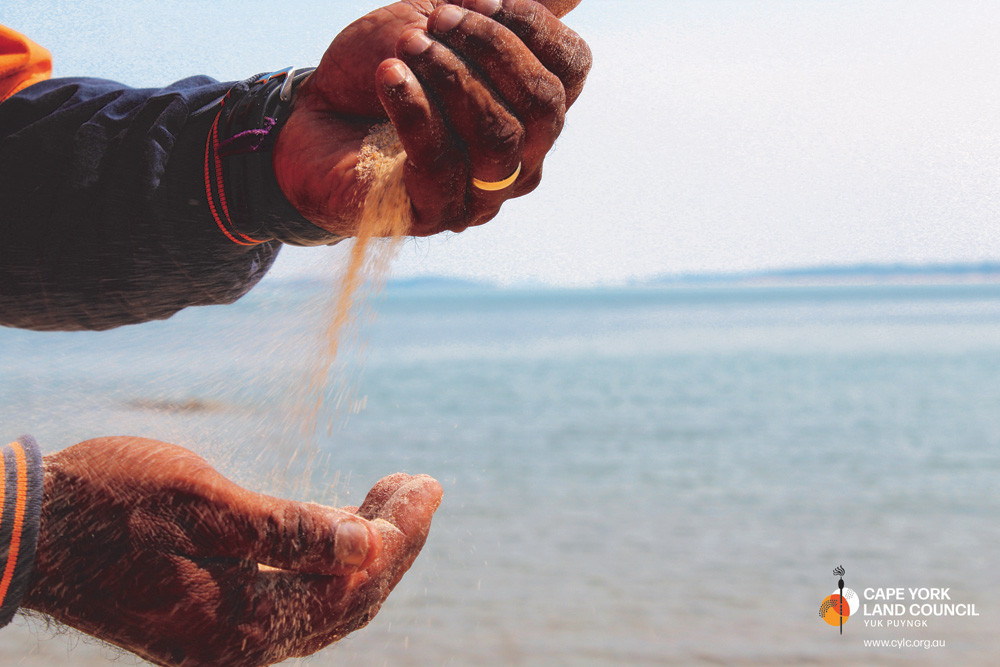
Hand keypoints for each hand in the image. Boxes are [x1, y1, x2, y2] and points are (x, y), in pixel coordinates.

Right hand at [22, 437, 442, 666]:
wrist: (28, 528)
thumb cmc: (101, 502)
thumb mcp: (193, 501)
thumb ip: (282, 529)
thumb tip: (365, 545)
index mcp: (237, 629)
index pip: (352, 589)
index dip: (399, 538)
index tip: (427, 485)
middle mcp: (239, 645)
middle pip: (348, 598)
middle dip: (394, 541)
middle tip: (425, 485)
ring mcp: (227, 633)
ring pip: (326, 595)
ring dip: (366, 546)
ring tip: (399, 493)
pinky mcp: (217, 612)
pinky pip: (296, 591)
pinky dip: (328, 554)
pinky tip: (347, 517)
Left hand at [273, 0, 591, 235]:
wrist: (312, 116)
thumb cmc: (381, 67)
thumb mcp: (436, 19)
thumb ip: (498, 8)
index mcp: (530, 108)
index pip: (571, 70)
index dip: (533, 26)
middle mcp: (519, 157)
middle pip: (543, 106)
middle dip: (492, 49)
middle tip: (434, 21)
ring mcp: (480, 193)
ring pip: (498, 139)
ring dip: (451, 79)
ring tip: (404, 50)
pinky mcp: (433, 212)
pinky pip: (442, 163)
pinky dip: (416, 109)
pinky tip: (389, 76)